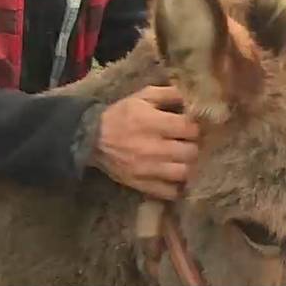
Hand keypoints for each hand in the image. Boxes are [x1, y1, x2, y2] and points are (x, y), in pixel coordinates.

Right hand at [89, 86, 199, 200]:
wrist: (92, 139)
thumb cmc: (121, 115)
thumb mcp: (142, 97)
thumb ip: (168, 94)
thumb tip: (190, 98)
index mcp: (153, 123)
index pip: (190, 129)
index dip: (194, 127)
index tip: (189, 128)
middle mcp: (153, 148)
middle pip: (191, 152)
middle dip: (192, 146)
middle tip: (187, 144)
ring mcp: (148, 169)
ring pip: (184, 173)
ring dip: (187, 166)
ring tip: (182, 160)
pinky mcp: (141, 184)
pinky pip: (169, 192)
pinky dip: (176, 187)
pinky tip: (174, 178)